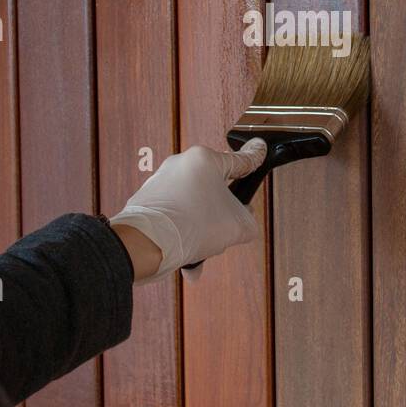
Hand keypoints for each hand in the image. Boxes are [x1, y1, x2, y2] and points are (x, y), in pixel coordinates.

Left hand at [108, 138, 266, 284]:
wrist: (147, 243)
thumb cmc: (191, 225)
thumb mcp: (237, 227)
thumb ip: (248, 220)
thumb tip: (244, 223)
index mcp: (204, 160)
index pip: (239, 160)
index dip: (255, 158)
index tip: (259, 149)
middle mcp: (180, 165)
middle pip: (214, 189)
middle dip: (220, 213)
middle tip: (225, 230)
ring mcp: (160, 182)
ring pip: (193, 206)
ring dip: (200, 229)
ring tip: (200, 250)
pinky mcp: (146, 199)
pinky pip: (173, 216)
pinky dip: (182, 234)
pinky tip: (185, 257)